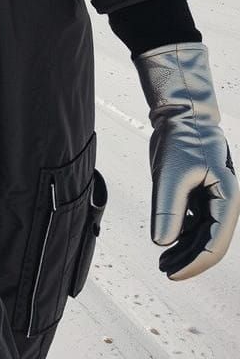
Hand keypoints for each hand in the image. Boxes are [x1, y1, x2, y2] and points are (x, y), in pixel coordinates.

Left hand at [133, 42, 239, 278]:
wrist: (180, 115)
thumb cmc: (180, 140)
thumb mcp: (171, 175)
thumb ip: (168, 209)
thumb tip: (162, 243)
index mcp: (228, 199)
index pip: (214, 243)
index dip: (194, 263)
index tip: (172, 274)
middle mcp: (225, 202)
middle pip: (210, 242)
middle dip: (189, 260)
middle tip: (165, 272)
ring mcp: (214, 198)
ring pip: (202, 233)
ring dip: (184, 249)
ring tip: (162, 261)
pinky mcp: (201, 193)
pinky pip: (195, 221)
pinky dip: (181, 233)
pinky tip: (167, 241)